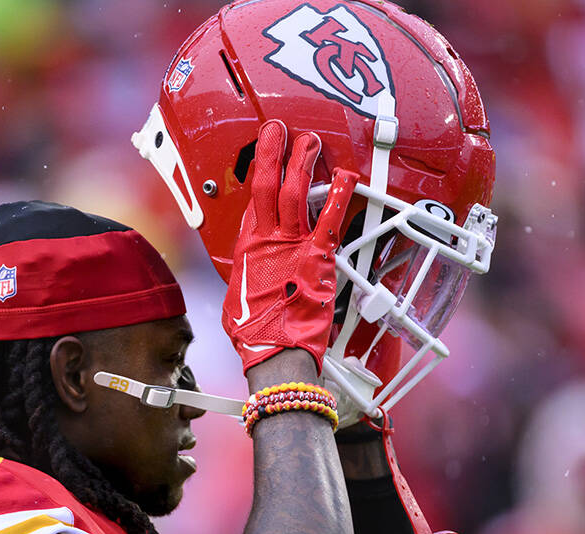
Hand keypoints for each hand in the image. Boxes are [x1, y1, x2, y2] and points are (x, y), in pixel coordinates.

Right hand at [222, 119, 356, 372]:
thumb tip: (251, 275)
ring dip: (302, 163)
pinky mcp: (316, 257)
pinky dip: (337, 194)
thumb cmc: (256, 333)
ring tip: (309, 141)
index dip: (258, 174)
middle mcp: (266, 241)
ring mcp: (291, 246)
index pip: (252, 201)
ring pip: (294, 193)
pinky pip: (327, 218)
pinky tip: (346, 175)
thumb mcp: (238, 299)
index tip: (265, 155)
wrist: (274, 352)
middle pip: (267, 185)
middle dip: (272, 153)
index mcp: (247, 249)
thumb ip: (248, 276)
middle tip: (278, 129)